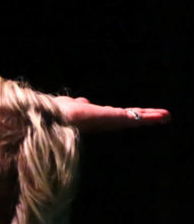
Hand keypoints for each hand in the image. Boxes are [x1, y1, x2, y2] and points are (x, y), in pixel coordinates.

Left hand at [52, 95, 170, 131]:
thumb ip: (79, 104)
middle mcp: (106, 122)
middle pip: (130, 117)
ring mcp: (112, 122)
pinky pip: (137, 118)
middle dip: (144, 116)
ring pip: (135, 118)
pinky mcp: (117, 120)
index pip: (116, 116)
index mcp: (96, 118)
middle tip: (161, 117)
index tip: (137, 114)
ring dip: (151, 116)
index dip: (129, 114)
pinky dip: (150, 117)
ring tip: (166, 116)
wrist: (56, 117)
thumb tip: (83, 101)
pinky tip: (163, 116)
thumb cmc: (59, 112)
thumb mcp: (72, 104)